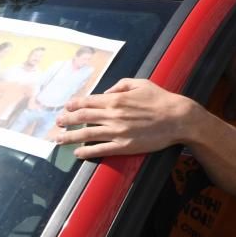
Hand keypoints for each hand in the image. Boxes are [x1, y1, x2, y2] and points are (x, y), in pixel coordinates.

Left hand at [54, 78, 203, 158]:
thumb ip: (121, 85)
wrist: (177, 118)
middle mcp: (113, 115)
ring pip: (87, 134)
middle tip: (58, 123)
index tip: (66, 107)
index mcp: (116, 99)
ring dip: (70, 136)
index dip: (74, 104)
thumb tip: (107, 91)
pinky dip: (86, 151)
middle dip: (67, 120)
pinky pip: (100, 149)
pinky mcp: (124, 146)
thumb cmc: (161, 99)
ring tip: (59, 139)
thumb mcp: (141, 83)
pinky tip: (77, 152)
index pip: (88, 101)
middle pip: (83, 118)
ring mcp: (117, 132)